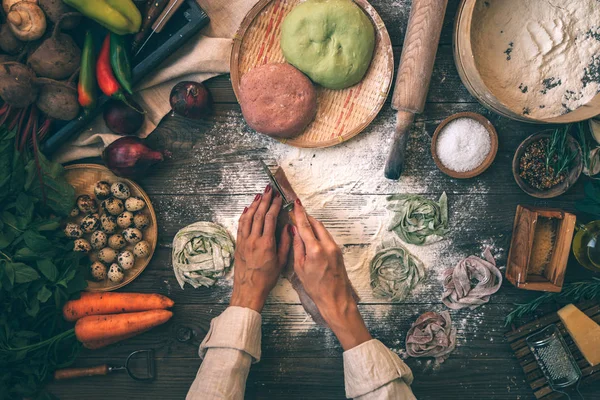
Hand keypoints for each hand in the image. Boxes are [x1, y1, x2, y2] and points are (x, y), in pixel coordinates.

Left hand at [230, 185, 291, 311]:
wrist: (248, 289)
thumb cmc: (266, 278)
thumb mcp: (281, 262)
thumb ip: (286, 243)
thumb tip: (289, 227)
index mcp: (266, 243)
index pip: (270, 218)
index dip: (274, 205)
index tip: (278, 197)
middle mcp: (253, 240)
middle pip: (259, 214)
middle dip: (264, 200)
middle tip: (268, 189)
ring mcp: (244, 241)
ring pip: (248, 217)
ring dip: (254, 204)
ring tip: (259, 195)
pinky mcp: (238, 244)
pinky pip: (241, 225)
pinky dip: (244, 215)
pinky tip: (247, 209)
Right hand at [291, 199, 371, 349]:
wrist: (335, 299)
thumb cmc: (316, 288)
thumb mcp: (300, 268)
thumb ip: (297, 247)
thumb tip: (294, 231)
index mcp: (315, 249)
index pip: (305, 226)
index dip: (299, 213)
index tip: (295, 203)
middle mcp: (327, 245)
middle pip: (316, 224)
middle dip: (307, 217)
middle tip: (297, 212)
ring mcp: (335, 248)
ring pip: (322, 230)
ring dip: (313, 225)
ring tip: (303, 223)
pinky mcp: (338, 252)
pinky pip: (327, 237)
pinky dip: (319, 233)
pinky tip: (312, 235)